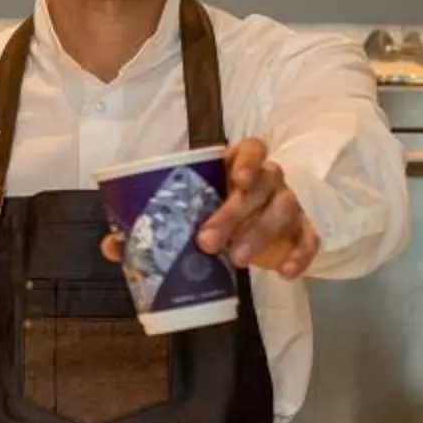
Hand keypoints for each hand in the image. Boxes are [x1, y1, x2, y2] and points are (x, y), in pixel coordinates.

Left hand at [100, 137, 320, 277]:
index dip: (246, 159)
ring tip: (237, 260)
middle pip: (260, 185)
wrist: (263, 227)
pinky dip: (300, 254)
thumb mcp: (190, 214)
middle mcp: (269, 178)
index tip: (235, 178)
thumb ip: (154, 226)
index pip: (251, 148)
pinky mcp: (304, 228)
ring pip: (283, 208)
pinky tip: (286, 273)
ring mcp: (290, 201)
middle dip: (234, 212)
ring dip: (261, 233)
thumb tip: (112, 247)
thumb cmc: (218, 212)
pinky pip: (310, 237)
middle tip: (207, 242)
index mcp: (240, 164)